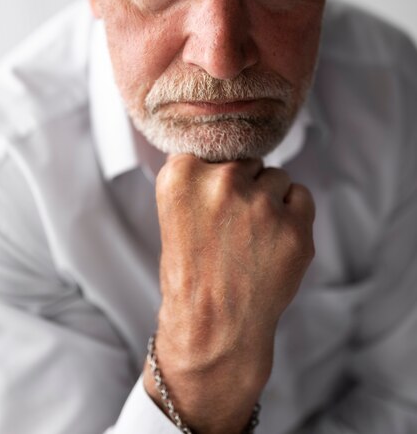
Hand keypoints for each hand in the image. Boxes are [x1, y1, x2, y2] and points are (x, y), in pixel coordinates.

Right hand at [144, 154, 314, 433]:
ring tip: (251, 239)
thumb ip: (201, 177)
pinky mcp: (295, 226)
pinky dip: (293, 214)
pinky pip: (302, 195)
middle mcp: (223, 180)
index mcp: (182, 174)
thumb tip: (241, 154)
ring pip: (277, 177)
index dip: (215, 180)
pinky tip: (273, 242)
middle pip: (248, 161)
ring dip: (270, 200)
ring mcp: (262, 203)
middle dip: (245, 186)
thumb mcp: (176, 212)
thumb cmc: (191, 271)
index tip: (211, 206)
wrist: (212, 326)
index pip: (214, 152)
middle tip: (232, 227)